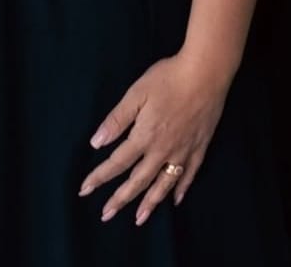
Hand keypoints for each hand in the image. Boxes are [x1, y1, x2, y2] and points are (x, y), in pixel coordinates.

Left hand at [79, 52, 230, 225]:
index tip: (84, 190)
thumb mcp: (137, 93)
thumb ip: (117, 119)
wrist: (206, 72)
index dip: (99, 177)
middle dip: (121, 199)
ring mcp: (183, 151)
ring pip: (164, 184)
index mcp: (144, 137)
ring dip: (150, 203)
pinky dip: (182, 189)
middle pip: (139, 180)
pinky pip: (190, 174)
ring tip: (139, 219)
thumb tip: (96, 143)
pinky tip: (176, 199)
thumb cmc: (168, 78)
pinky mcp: (200, 146)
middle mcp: (162, 150)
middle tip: (107, 215)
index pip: (117, 163)